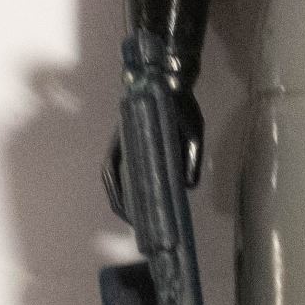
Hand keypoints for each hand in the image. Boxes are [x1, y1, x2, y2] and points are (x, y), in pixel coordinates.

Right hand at [101, 84, 204, 222]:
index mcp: (130, 138)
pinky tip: (141, 198)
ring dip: (121, 196)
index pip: (115, 173)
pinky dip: (126, 185)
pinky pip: (122, 168)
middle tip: (137, 225)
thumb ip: (191, 157)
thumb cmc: (180, 105)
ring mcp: (122, 142)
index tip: (132, 216)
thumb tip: (188, 187)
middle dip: (121, 204)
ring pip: (113, 175)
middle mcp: (120, 142)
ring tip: (137, 217)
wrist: (170, 79)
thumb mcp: (192, 130)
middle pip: (111, 179)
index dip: (121, 197)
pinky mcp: (129, 142)